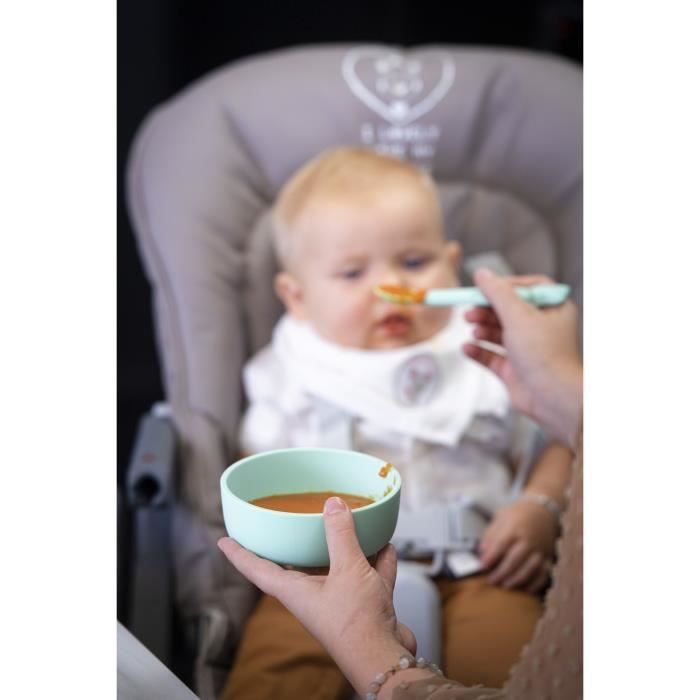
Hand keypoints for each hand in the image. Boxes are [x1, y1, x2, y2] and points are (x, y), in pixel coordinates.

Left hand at [218, 497, 420, 695]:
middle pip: (297, 568)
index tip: (224, 542)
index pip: (257, 570)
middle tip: (287, 526)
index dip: (239, 555)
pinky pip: (367, 579)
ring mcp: (339, 604)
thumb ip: (339, 535)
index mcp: (295, 592)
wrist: (385, 660)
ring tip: (349, 526)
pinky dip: (376, 563)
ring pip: (337, 570)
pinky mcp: (364, 609)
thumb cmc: (357, 624)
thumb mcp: (347, 569)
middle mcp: (313, 598)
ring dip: (345, 550)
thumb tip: (332, 505)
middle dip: (294, 547)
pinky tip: (385, 547)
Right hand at [463, 268, 582, 446]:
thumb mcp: (518, 316)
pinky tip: (468, 348)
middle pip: (508, 310)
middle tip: (470, 310)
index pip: (528, 289)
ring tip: (473, 330)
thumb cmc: (545, 355)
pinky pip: (492, 356)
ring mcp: (528, 350)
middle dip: (487, 310)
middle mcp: (542, 329)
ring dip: (482, 329)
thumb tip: (482, 274)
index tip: (483, 287)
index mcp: (553, 310)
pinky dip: (479, 350)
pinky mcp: (515, 370)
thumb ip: (497, 293)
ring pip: (499, 333)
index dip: (505, 286)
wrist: (553, 398)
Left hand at [479, 499, 557, 593]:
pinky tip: (526, 590)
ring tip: (505, 586)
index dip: (491, 557)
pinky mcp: (549, 557)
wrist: (542, 511)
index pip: (501, 544)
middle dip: (502, 572)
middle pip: (516, 558)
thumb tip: (482, 552)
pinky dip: (536, 583)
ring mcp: (540, 550)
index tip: (482, 566)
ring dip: (518, 579)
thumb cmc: (516, 515)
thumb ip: (491, 534)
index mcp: (515, 528)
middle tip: (491, 580)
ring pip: (531, 568)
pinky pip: (545, 573)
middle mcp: (529, 540)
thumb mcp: (501, 518)